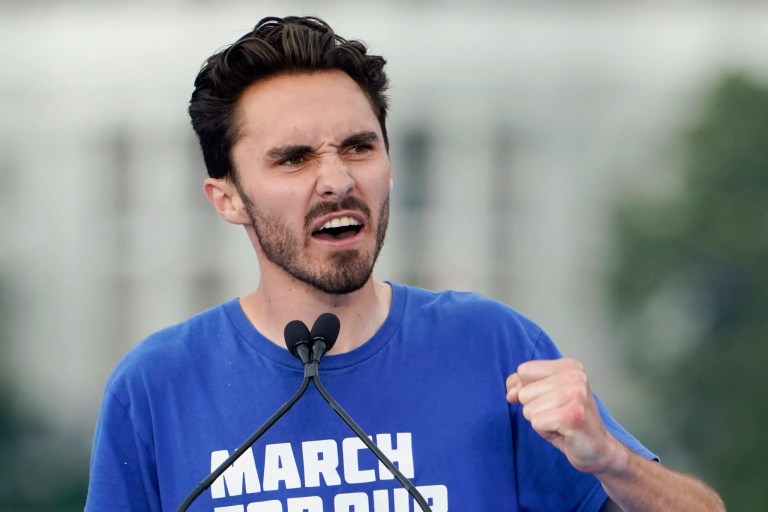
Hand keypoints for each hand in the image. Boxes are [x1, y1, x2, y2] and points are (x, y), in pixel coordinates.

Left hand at [506, 358, 624, 474]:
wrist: (597, 449)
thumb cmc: (568, 421)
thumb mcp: (542, 397)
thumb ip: (522, 386)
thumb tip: (511, 393)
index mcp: (569, 366)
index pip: (523, 371)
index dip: (526, 389)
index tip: (548, 400)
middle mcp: (575, 376)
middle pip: (524, 392)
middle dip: (535, 409)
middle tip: (558, 415)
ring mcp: (576, 394)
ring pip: (529, 408)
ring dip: (541, 421)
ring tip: (560, 423)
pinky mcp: (572, 415)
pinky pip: (536, 422)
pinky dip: (545, 432)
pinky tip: (563, 432)